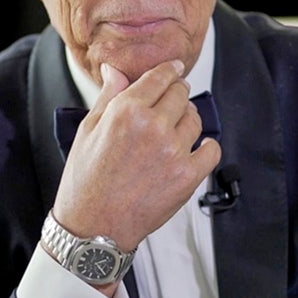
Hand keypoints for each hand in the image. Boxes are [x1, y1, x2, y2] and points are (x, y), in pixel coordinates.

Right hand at [51, 60, 221, 252]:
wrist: (93, 227)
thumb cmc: (86, 182)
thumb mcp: (88, 130)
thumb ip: (108, 96)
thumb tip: (116, 70)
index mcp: (126, 110)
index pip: (160, 76)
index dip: (170, 70)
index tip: (175, 70)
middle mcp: (153, 127)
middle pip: (181, 94)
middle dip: (177, 94)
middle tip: (171, 102)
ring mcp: (173, 152)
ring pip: (195, 119)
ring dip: (187, 120)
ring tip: (174, 130)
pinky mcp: (187, 176)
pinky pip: (211, 150)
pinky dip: (206, 147)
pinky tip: (195, 149)